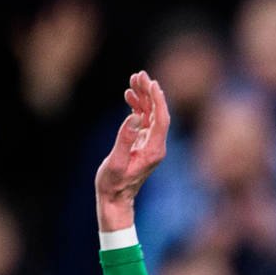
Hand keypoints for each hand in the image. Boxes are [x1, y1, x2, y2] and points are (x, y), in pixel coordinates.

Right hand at [95, 71, 170, 230]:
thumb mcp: (116, 162)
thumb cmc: (113, 184)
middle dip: (149, 92)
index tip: (151, 83)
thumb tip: (133, 117)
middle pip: (158, 112)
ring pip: (150, 114)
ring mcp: (149, 143)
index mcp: (154, 150)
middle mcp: (155, 145)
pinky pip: (143, 119)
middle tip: (139, 75)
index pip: (162, 119)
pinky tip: (129, 95)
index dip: (158, 100)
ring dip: (143, 96)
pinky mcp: (141, 142)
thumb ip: (124, 139)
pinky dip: (137, 106)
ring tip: (133, 80)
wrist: (114, 199)